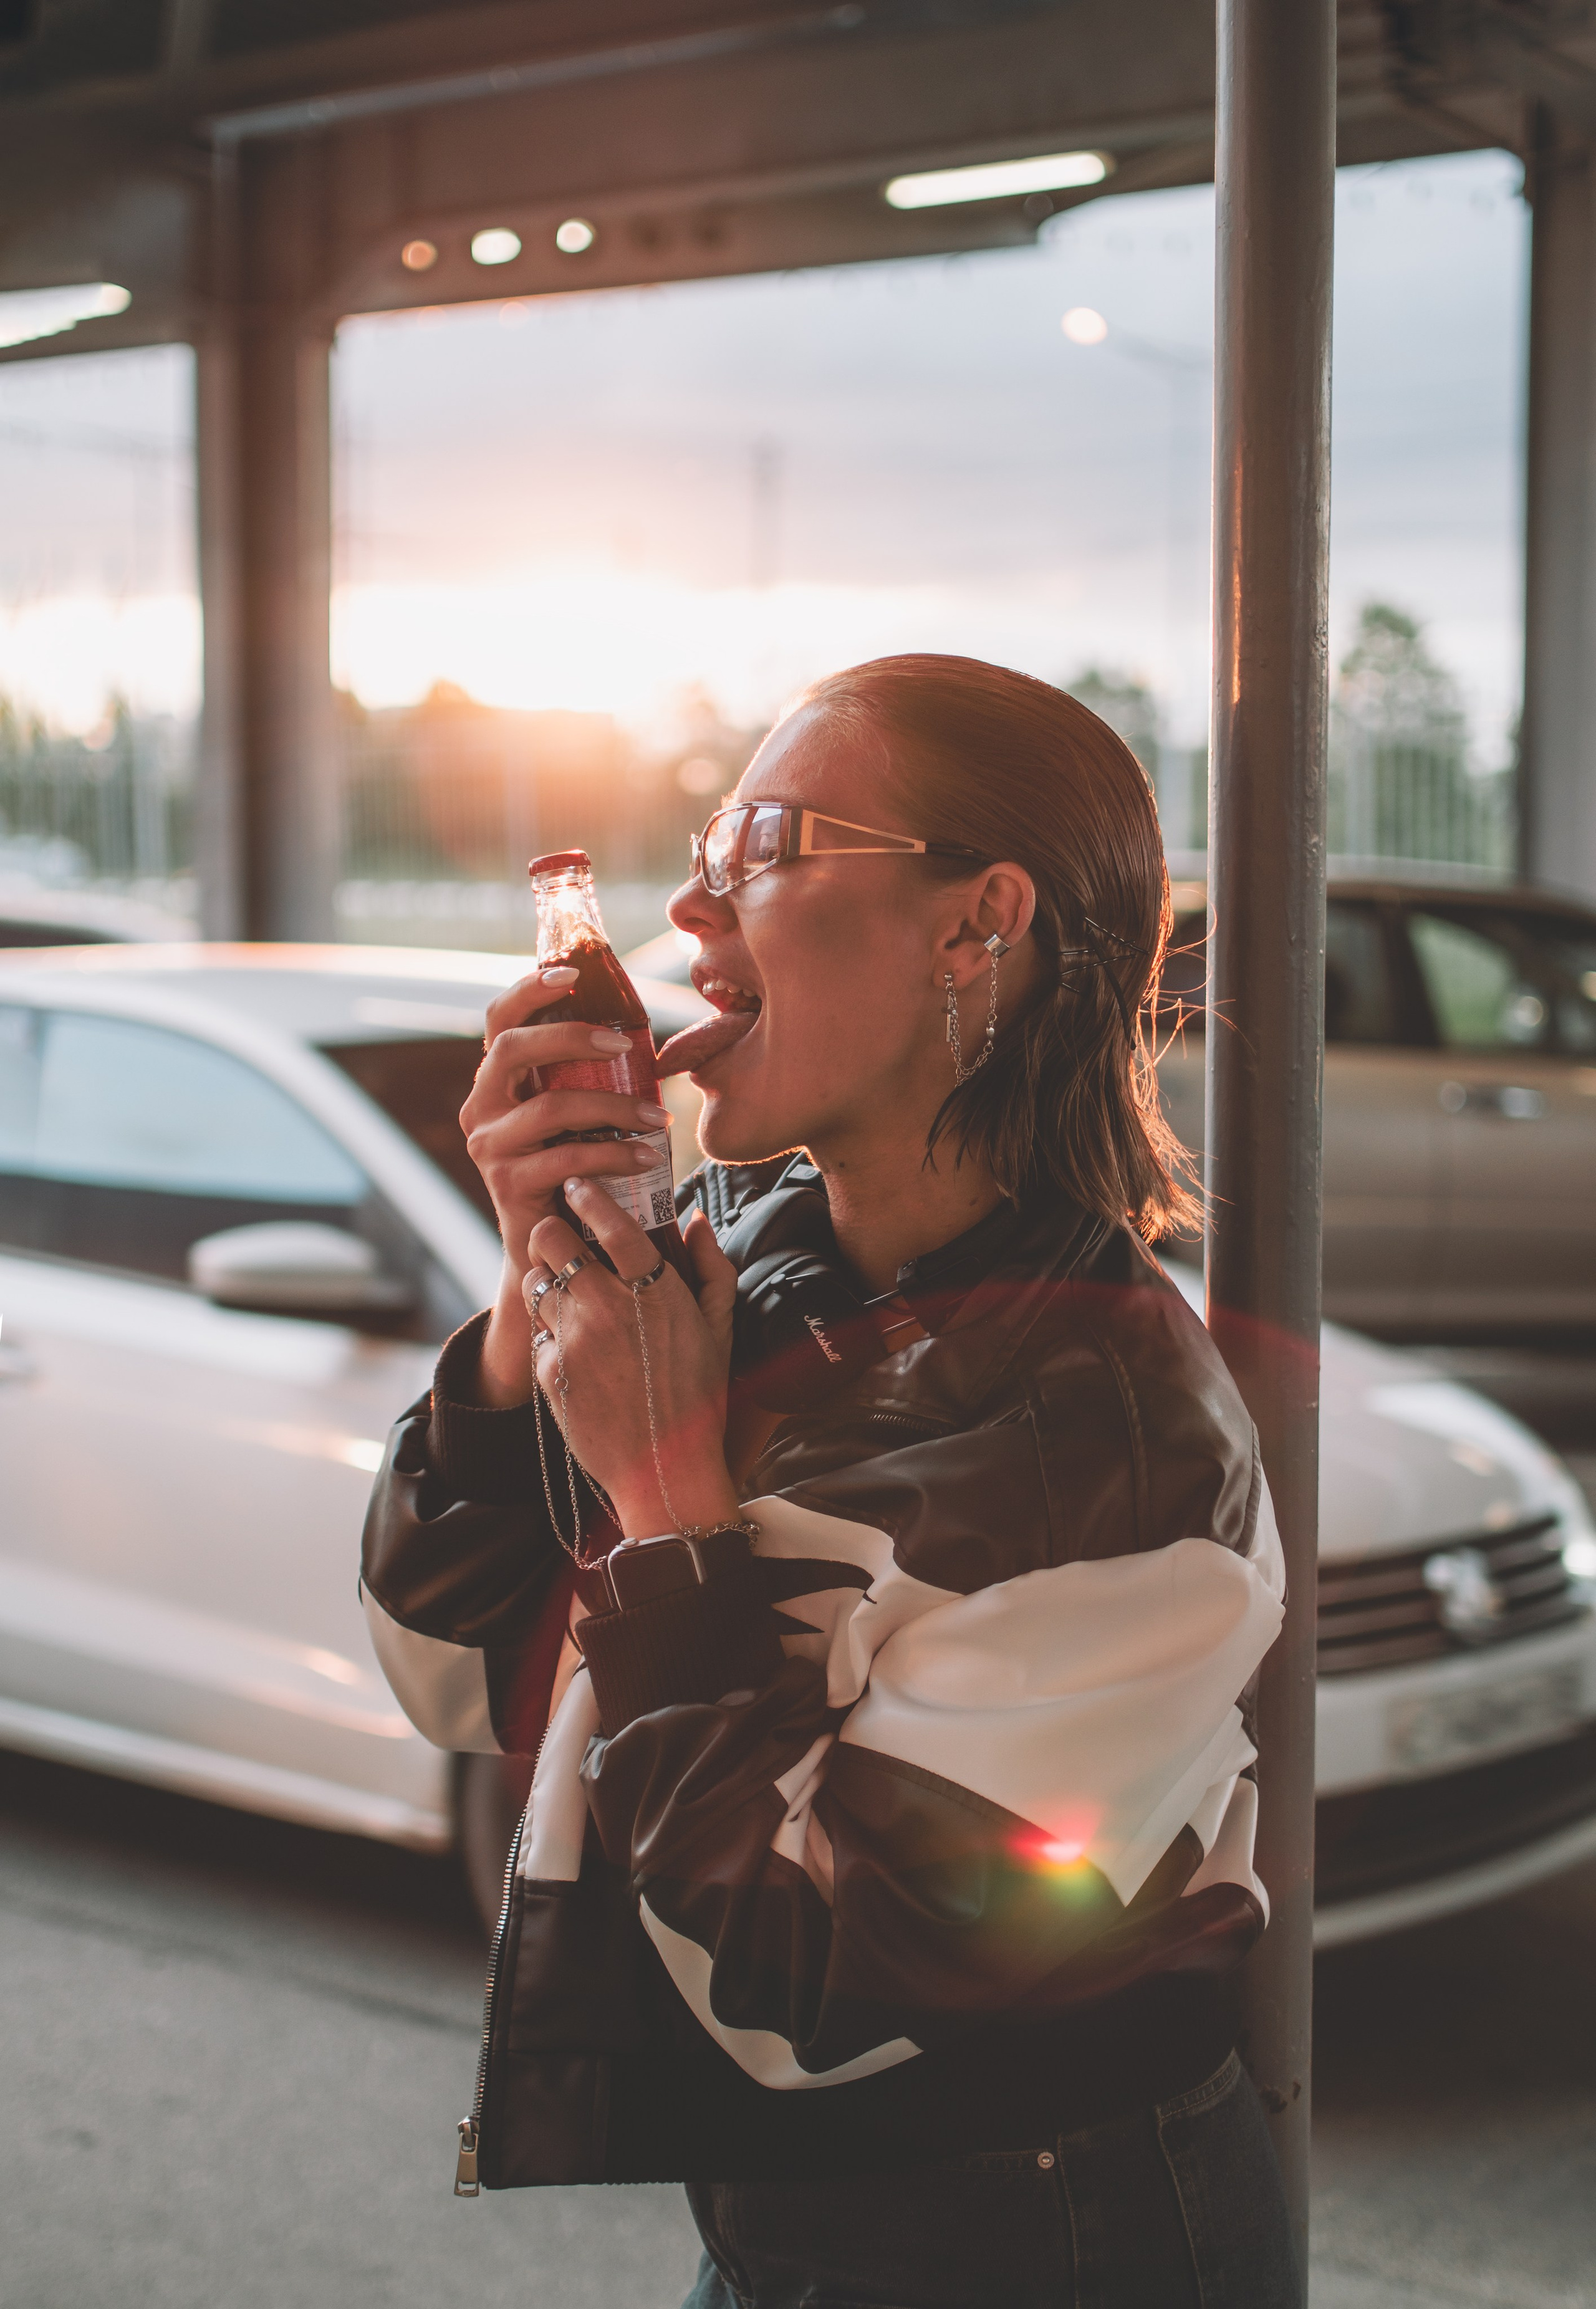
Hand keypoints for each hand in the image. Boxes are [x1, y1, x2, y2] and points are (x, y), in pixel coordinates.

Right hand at [461, 967, 673, 1404]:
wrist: (553, 1248)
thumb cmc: (574, 1171)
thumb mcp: (575, 1117)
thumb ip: (587, 1078)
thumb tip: (642, 1034)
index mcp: (497, 1082)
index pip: (498, 1020)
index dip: (528, 989)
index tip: (570, 970)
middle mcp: (481, 1108)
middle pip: (512, 1050)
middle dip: (572, 1037)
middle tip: (624, 1042)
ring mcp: (489, 1147)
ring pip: (550, 1107)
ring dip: (612, 1106)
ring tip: (656, 1116)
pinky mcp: (507, 1185)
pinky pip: (565, 1159)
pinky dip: (613, 1153)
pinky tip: (647, 1156)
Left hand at [526, 1179, 740, 1536]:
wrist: (664, 1469)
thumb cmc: (698, 1397)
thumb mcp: (721, 1329)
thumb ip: (713, 1267)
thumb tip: (696, 1220)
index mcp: (656, 1291)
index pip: (610, 1222)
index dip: (588, 1196)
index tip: (577, 1186)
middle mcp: (609, 1307)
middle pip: (550, 1239)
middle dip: (552, 1234)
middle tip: (562, 1242)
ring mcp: (575, 1339)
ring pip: (534, 1282)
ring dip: (546, 1281)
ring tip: (567, 1296)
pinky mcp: (550, 1371)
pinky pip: (538, 1333)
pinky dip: (552, 1335)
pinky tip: (577, 1351)